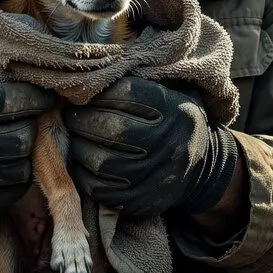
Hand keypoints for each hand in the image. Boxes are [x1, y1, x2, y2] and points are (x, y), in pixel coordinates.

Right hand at [0, 48, 53, 213]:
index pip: (10, 102)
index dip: (36, 96)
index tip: (47, 94)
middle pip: (21, 138)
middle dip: (32, 125)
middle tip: (33, 117)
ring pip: (21, 166)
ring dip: (27, 151)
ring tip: (22, 136)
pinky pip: (13, 190)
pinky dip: (19, 175)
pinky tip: (12, 159)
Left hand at [62, 76, 237, 216]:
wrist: (201, 166)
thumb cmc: (172, 120)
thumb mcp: (169, 93)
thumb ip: (137, 80)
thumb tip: (89, 72)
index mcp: (175, 109)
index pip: (127, 93)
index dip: (99, 92)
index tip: (84, 93)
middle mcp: (170, 142)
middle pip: (113, 129)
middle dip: (82, 120)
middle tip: (70, 116)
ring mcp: (158, 176)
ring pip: (103, 161)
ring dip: (79, 148)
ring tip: (75, 138)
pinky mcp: (144, 201)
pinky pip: (102, 189)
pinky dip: (84, 174)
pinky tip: (82, 162)